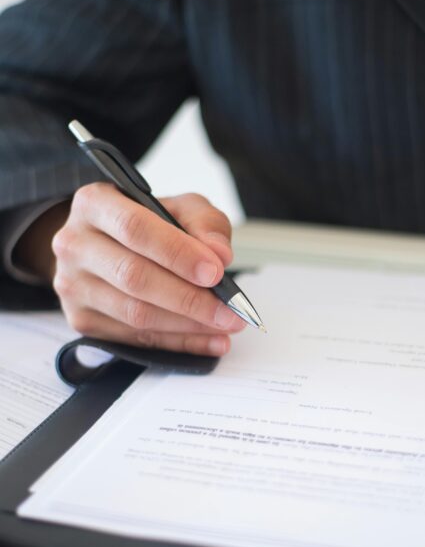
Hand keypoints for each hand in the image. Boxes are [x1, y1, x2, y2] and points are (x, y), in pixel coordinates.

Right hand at [50, 183, 243, 354]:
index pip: (135, 229)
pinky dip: (179, 343)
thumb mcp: (181, 209)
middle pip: (134, 277)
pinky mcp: (81, 320)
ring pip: (135, 314)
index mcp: (95, 204)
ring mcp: (73, 286)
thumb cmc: (149, 224)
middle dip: (189, 298)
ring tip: (226, 325)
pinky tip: (210, 341)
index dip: (178, 253)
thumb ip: (204, 224)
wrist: (108, 246)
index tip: (216, 272)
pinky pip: (136, 338)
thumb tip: (220, 255)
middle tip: (230, 309)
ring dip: (188, 325)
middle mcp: (75, 244)